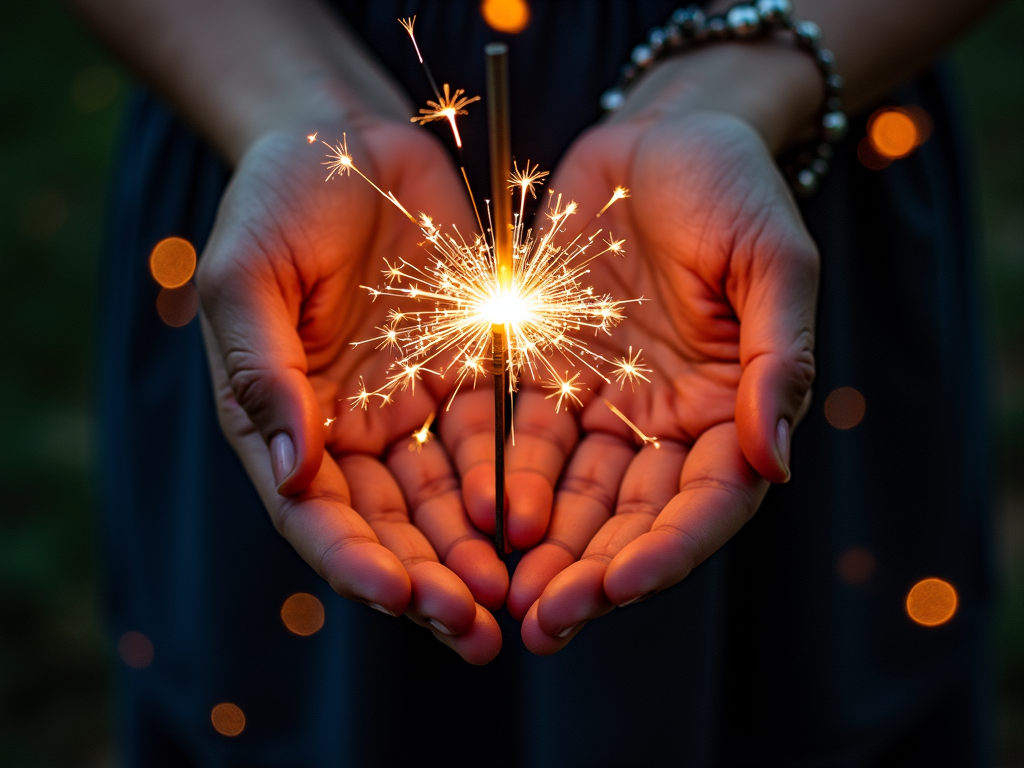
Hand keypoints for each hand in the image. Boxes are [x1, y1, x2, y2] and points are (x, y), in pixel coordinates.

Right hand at [196, 120, 506, 663]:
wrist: (350, 137)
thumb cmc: (278, 196)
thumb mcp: (246, 273)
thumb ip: (261, 369)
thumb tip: (290, 472)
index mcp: (284, 418)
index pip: (318, 513)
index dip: (354, 560)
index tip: (397, 595)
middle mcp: (351, 429)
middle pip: (391, 526)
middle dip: (428, 582)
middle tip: (473, 628)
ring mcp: (412, 405)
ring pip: (447, 501)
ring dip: (475, 554)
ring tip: (512, 599)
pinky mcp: (470, 374)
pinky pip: (495, 442)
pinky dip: (512, 486)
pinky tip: (536, 524)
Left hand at [502, 110, 818, 651]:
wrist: (658, 134)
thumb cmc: (732, 187)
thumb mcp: (773, 261)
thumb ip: (775, 359)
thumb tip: (779, 461)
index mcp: (730, 409)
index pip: (705, 504)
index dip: (667, 551)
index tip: (619, 587)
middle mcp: (664, 422)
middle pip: (630, 518)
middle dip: (590, 574)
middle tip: (544, 623)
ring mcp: (603, 403)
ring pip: (571, 496)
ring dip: (539, 550)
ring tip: (501, 597)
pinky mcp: (545, 374)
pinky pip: (520, 438)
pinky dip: (500, 482)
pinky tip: (474, 519)